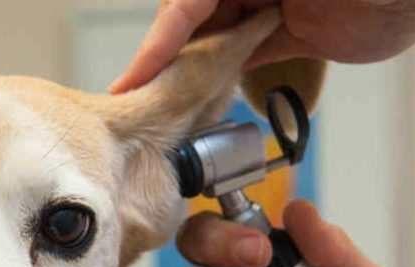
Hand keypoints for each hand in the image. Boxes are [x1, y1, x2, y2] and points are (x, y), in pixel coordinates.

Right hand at [110, 0, 414, 92]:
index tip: (129, 84)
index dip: (156, 45)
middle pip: (188, 23)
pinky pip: (238, 55)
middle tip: (138, 104)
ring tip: (158, 109)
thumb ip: (246, 2)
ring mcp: (264, 5)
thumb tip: (184, 10)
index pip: (184, 6)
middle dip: (162, 61)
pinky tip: (197, 98)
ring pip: (208, 41)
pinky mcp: (284, 31)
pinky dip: (218, 76)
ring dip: (185, 73)